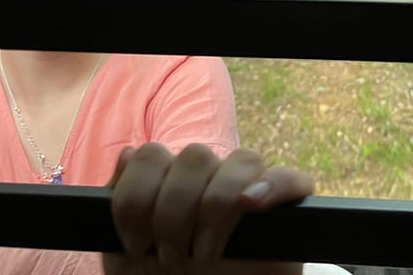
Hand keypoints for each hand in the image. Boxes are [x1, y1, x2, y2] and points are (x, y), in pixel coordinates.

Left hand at [103, 143, 313, 274]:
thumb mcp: (126, 257)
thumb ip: (120, 204)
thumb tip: (129, 154)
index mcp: (173, 184)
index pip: (152, 154)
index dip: (136, 195)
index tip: (134, 243)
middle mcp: (212, 181)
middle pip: (195, 155)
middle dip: (172, 211)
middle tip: (168, 259)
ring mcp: (251, 193)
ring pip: (243, 160)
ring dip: (215, 206)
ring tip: (202, 256)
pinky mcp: (289, 215)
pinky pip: (292, 179)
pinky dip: (273, 185)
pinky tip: (252, 205)